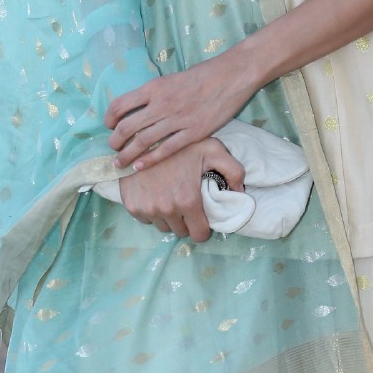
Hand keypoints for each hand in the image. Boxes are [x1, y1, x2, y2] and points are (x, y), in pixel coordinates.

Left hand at [105, 60, 252, 172]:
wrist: (231, 76)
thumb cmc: (203, 75)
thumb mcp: (171, 79)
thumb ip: (155, 94)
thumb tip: (138, 107)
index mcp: (154, 88)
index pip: (120, 105)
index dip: (109, 118)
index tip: (108, 126)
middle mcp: (161, 104)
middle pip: (127, 127)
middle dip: (115, 141)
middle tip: (112, 148)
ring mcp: (177, 120)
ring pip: (143, 141)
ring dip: (127, 154)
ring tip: (119, 163)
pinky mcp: (193, 133)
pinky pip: (165, 150)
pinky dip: (149, 160)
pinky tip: (139, 167)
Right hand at [118, 136, 244, 240]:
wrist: (141, 136)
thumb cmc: (179, 144)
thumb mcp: (212, 150)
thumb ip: (233, 170)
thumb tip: (240, 192)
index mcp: (188, 201)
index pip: (199, 235)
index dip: (203, 228)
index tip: (202, 217)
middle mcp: (167, 210)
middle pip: (181, 232)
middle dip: (186, 222)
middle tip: (186, 202)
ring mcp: (148, 209)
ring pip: (163, 226)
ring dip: (169, 218)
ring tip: (171, 197)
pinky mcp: (132, 206)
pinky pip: (146, 219)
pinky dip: (152, 211)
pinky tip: (155, 193)